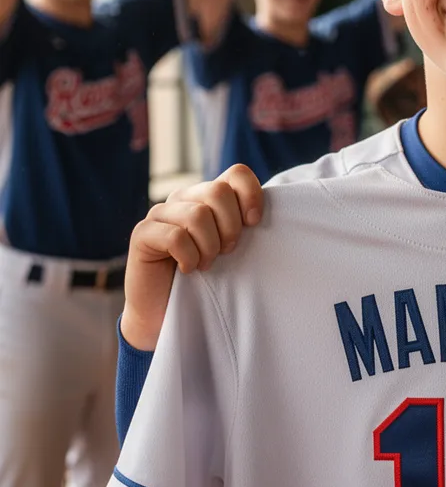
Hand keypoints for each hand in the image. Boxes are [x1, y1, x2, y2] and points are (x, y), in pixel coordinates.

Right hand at [121, 164, 263, 350]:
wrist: (169, 313)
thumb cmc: (208, 279)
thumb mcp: (232, 246)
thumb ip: (244, 222)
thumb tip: (260, 212)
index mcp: (208, 195)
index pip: (237, 173)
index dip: (251, 195)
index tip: (254, 223)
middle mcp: (183, 197)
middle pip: (218, 191)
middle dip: (230, 227)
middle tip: (226, 252)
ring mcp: (160, 213)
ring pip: (198, 215)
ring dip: (208, 247)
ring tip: (206, 264)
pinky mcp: (142, 233)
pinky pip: (175, 236)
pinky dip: (189, 257)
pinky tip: (187, 269)